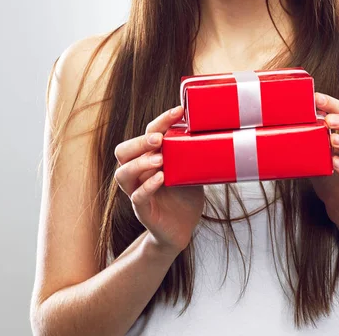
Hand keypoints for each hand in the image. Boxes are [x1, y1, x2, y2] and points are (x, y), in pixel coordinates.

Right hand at [113, 106, 204, 254]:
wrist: (182, 229)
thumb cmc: (185, 195)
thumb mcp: (192, 170)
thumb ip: (195, 153)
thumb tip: (215, 130)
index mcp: (149, 157)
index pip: (147, 134)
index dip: (160, 121)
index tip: (179, 111)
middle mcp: (139, 172)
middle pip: (123, 151)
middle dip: (140, 141)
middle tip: (160, 139)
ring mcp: (137, 191)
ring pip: (123, 173)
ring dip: (140, 163)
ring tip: (159, 160)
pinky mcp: (143, 210)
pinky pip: (137, 197)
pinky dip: (148, 186)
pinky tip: (161, 179)